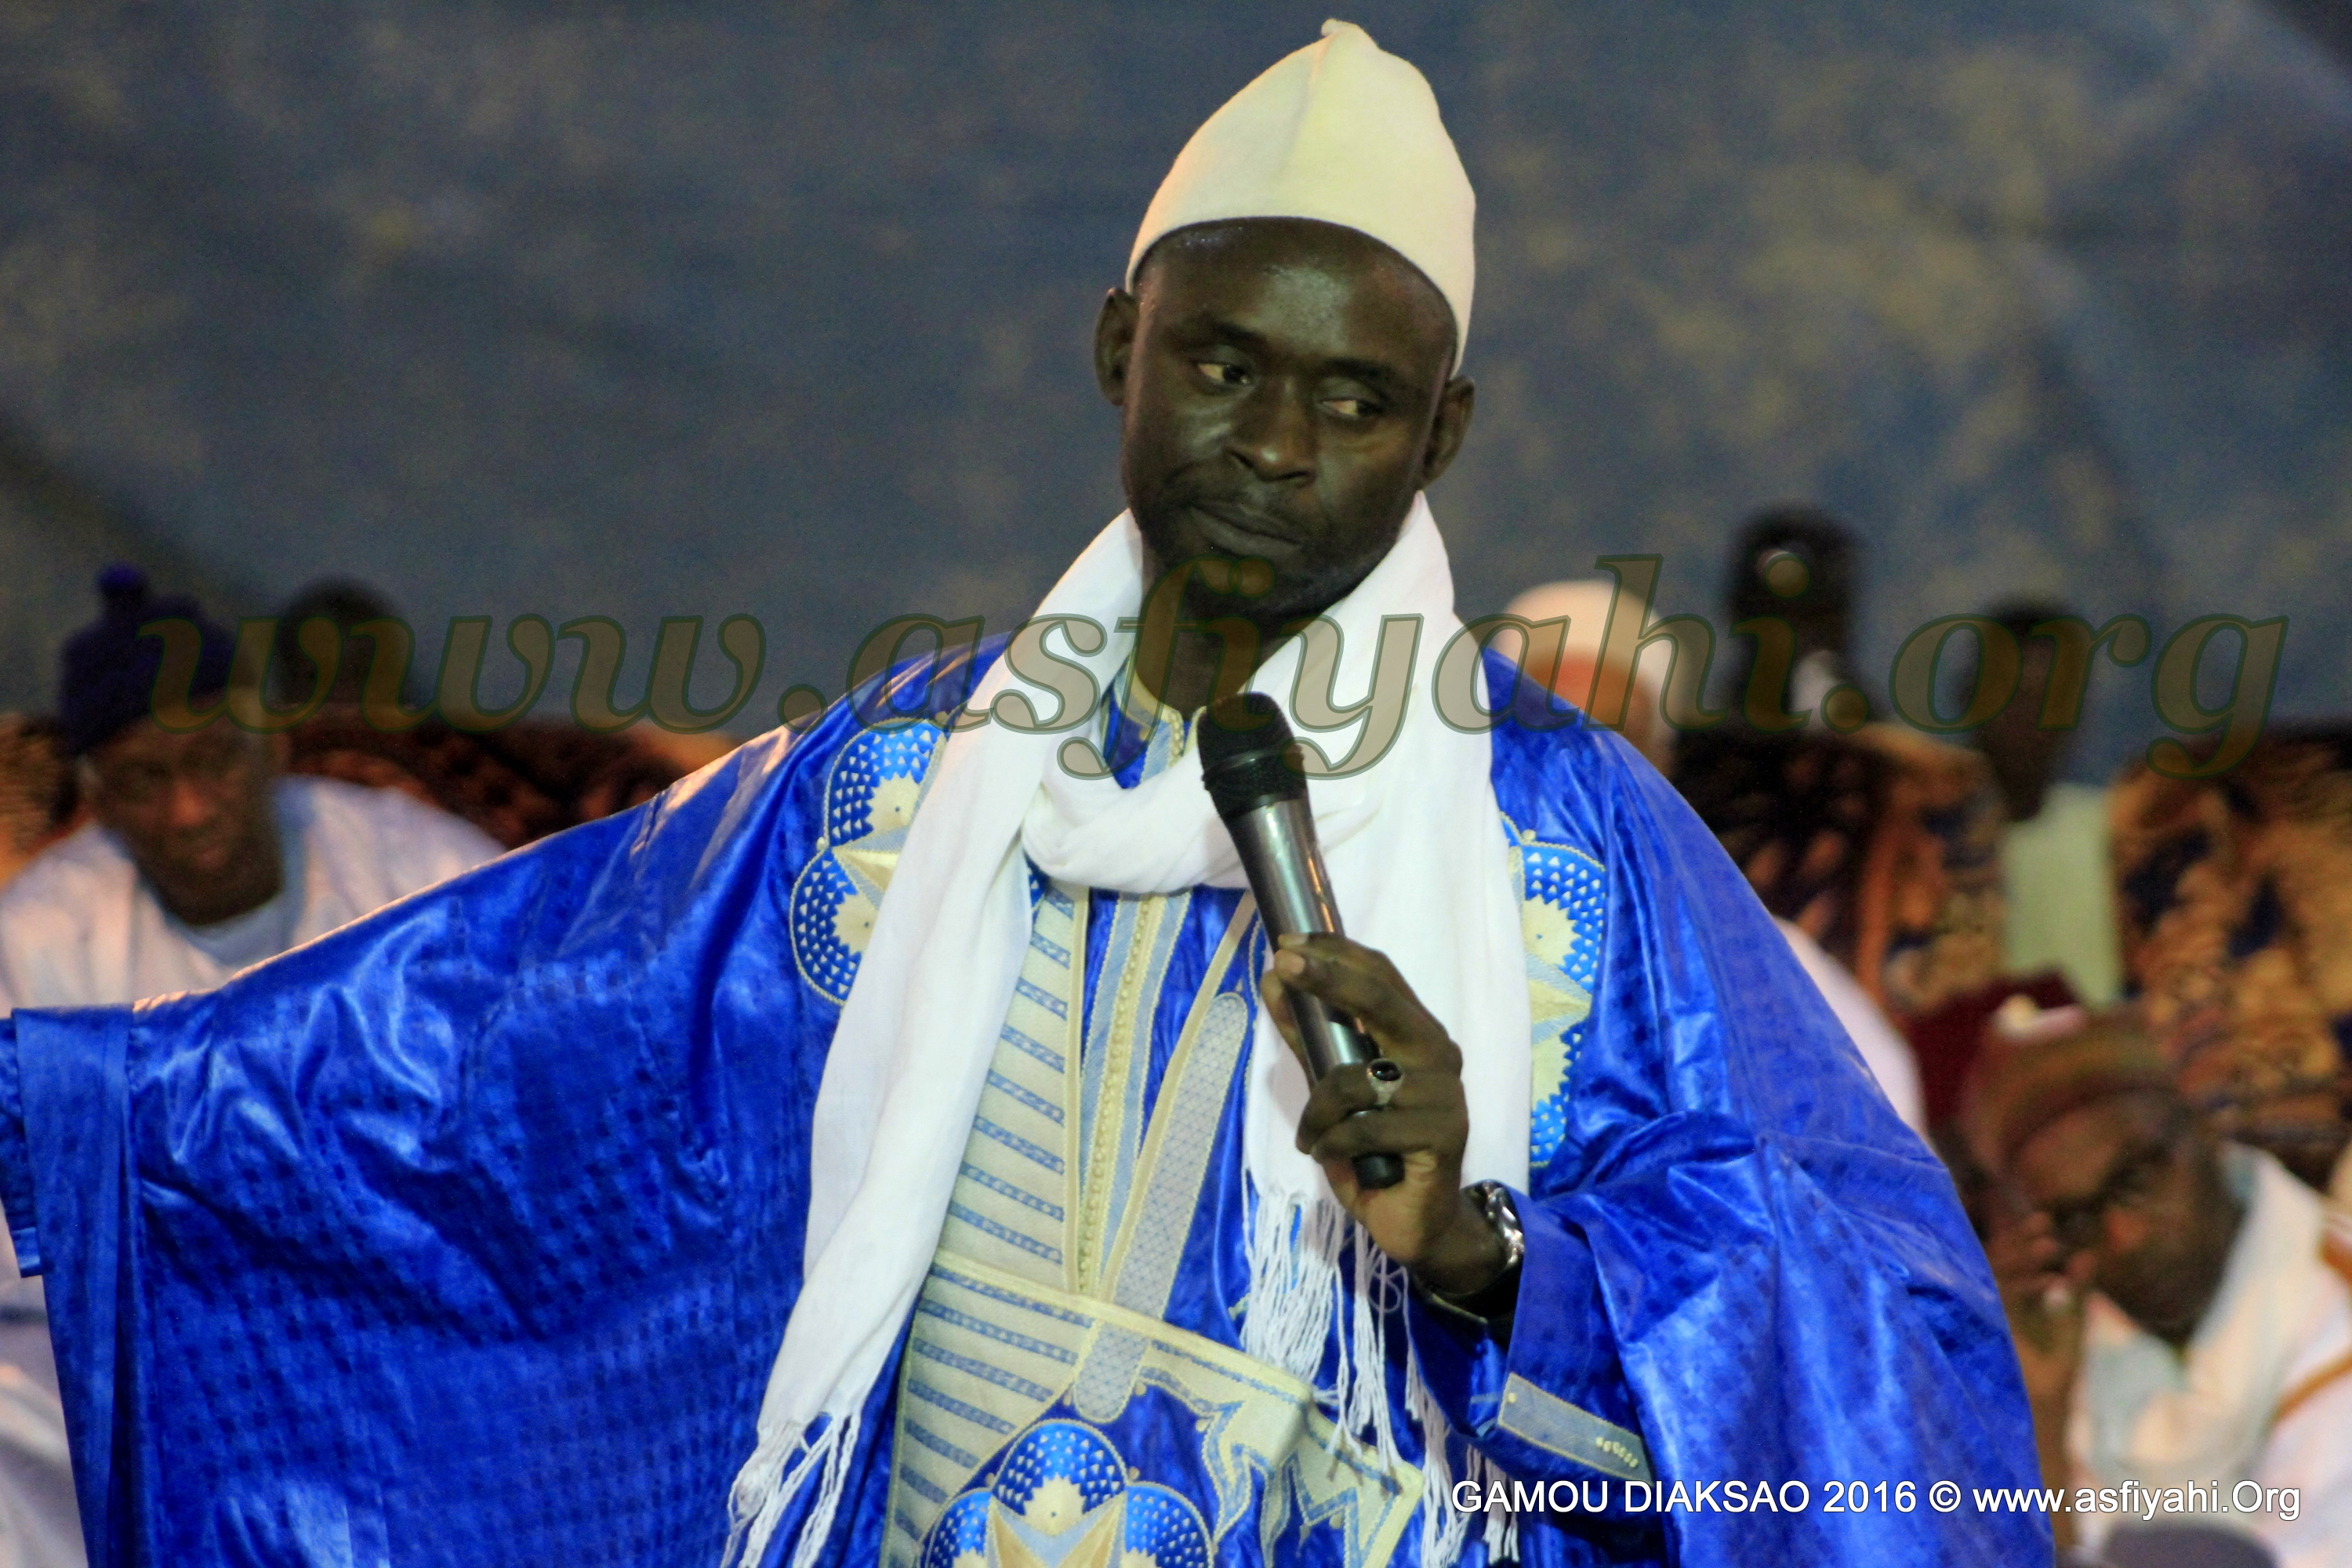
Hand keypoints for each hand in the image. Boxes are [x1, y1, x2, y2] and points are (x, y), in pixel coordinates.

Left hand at [1261, 933, 1505, 1296]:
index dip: (1336, 953)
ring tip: (1312, 1135)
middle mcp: (1438, 1054)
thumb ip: (1308, 1038)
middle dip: (1327, 978)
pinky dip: (1331, 1142)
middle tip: (1282, 965)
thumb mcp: (1333, 1090)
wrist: (1416, 1221)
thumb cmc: (1374, 1149)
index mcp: (1418, 1034)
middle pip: (1381, 1000)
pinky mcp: (1441, 1135)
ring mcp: (1444, 1094)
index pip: (1382, 976)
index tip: (1288, 941)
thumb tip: (1272, 980)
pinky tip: (1329, 1155)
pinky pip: (1363, 1127)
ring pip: (1355, 1077)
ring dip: (1316, 1109)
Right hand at [1986, 1208, 2091, 1412]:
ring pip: (1997, 1271)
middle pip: (1998, 1259)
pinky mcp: (1990, 1326)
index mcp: (2009, 1298)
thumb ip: (2079, 1289)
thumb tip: (2088, 1254)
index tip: (2045, 1220)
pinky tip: (2053, 1281)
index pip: (2009, 1258)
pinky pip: (2002, 1296)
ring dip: (2022, 1256)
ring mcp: (1989, 1313)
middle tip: (2044, 1223)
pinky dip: (2027, 1286)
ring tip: (2051, 1244)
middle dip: (2020, 1239)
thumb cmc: (2055, 1370)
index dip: (2023, 1237)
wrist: (2044, 1409)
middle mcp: (1994, 1302)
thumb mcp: (2072, 1323)